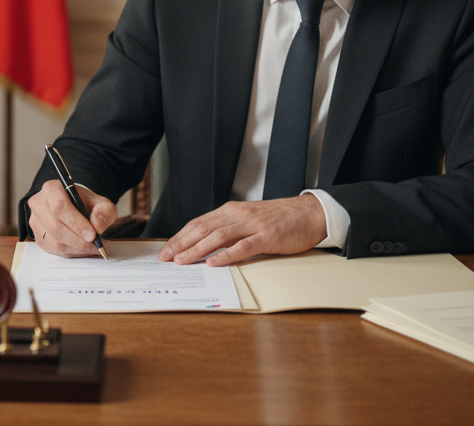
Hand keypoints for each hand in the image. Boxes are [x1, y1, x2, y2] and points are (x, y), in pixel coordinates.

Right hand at [26, 180, 116, 257]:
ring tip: (95, 248)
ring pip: (55, 242)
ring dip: (77, 249)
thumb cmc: (86, 203)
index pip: (59, 207)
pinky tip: (85, 249)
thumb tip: (98, 226)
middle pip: (55, 228)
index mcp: (52, 189)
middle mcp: (39, 204)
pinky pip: (55, 251)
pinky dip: (73, 253)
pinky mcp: (38, 238)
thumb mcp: (101, 202)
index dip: (76, 223)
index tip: (92, 235)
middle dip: (79, 240)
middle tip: (97, 245)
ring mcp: (36, 222)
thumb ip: (104, 211)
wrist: (77, 208)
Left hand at [158, 195, 326, 266]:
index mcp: (231, 211)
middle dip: (182, 244)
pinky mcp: (268, 236)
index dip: (180, 236)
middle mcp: (238, 215)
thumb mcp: (248, 220)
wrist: (308, 213)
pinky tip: (215, 262)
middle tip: (166, 257)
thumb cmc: (278, 220)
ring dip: (198, 249)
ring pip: (219, 236)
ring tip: (183, 260)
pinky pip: (244, 246)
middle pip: (203, 229)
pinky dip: (228, 254)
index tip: (166, 250)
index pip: (198, 223)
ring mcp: (253, 225)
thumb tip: (204, 246)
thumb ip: (229, 229)